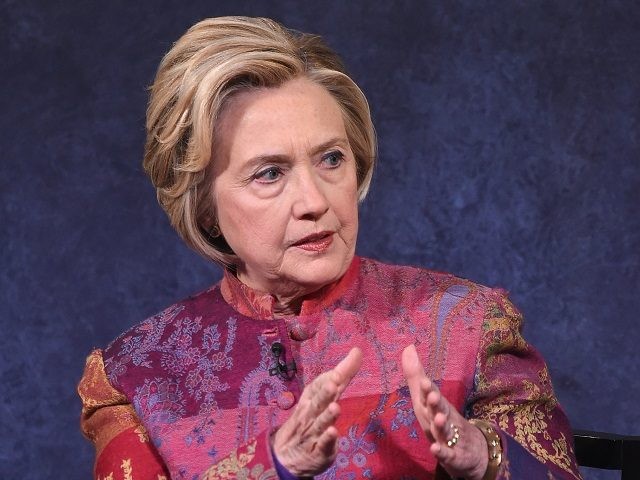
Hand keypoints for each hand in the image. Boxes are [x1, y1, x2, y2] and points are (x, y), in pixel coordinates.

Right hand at [272, 347, 362, 476]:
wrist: (286, 456)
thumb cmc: (310, 420)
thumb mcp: (323, 396)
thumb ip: (342, 376)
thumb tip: (357, 350)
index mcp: (311, 399)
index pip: (317, 386)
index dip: (328, 378)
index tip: (339, 371)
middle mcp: (310, 413)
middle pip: (317, 402)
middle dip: (325, 393)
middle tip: (334, 382)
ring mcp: (313, 433)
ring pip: (320, 423)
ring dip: (327, 415)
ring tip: (335, 407)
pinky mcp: (318, 452)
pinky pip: (322, 445)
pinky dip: (327, 439)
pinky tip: (333, 433)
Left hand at [402, 344, 488, 479]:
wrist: (471, 451)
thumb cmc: (441, 419)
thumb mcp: (425, 399)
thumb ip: (416, 375)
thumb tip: (408, 347)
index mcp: (436, 405)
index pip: (432, 395)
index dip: (428, 389)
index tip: (424, 381)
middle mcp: (444, 418)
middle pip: (442, 409)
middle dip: (437, 403)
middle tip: (432, 396)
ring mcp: (451, 437)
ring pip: (446, 430)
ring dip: (442, 424)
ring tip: (439, 419)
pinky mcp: (454, 456)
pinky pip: (448, 454)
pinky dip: (443, 452)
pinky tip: (435, 449)